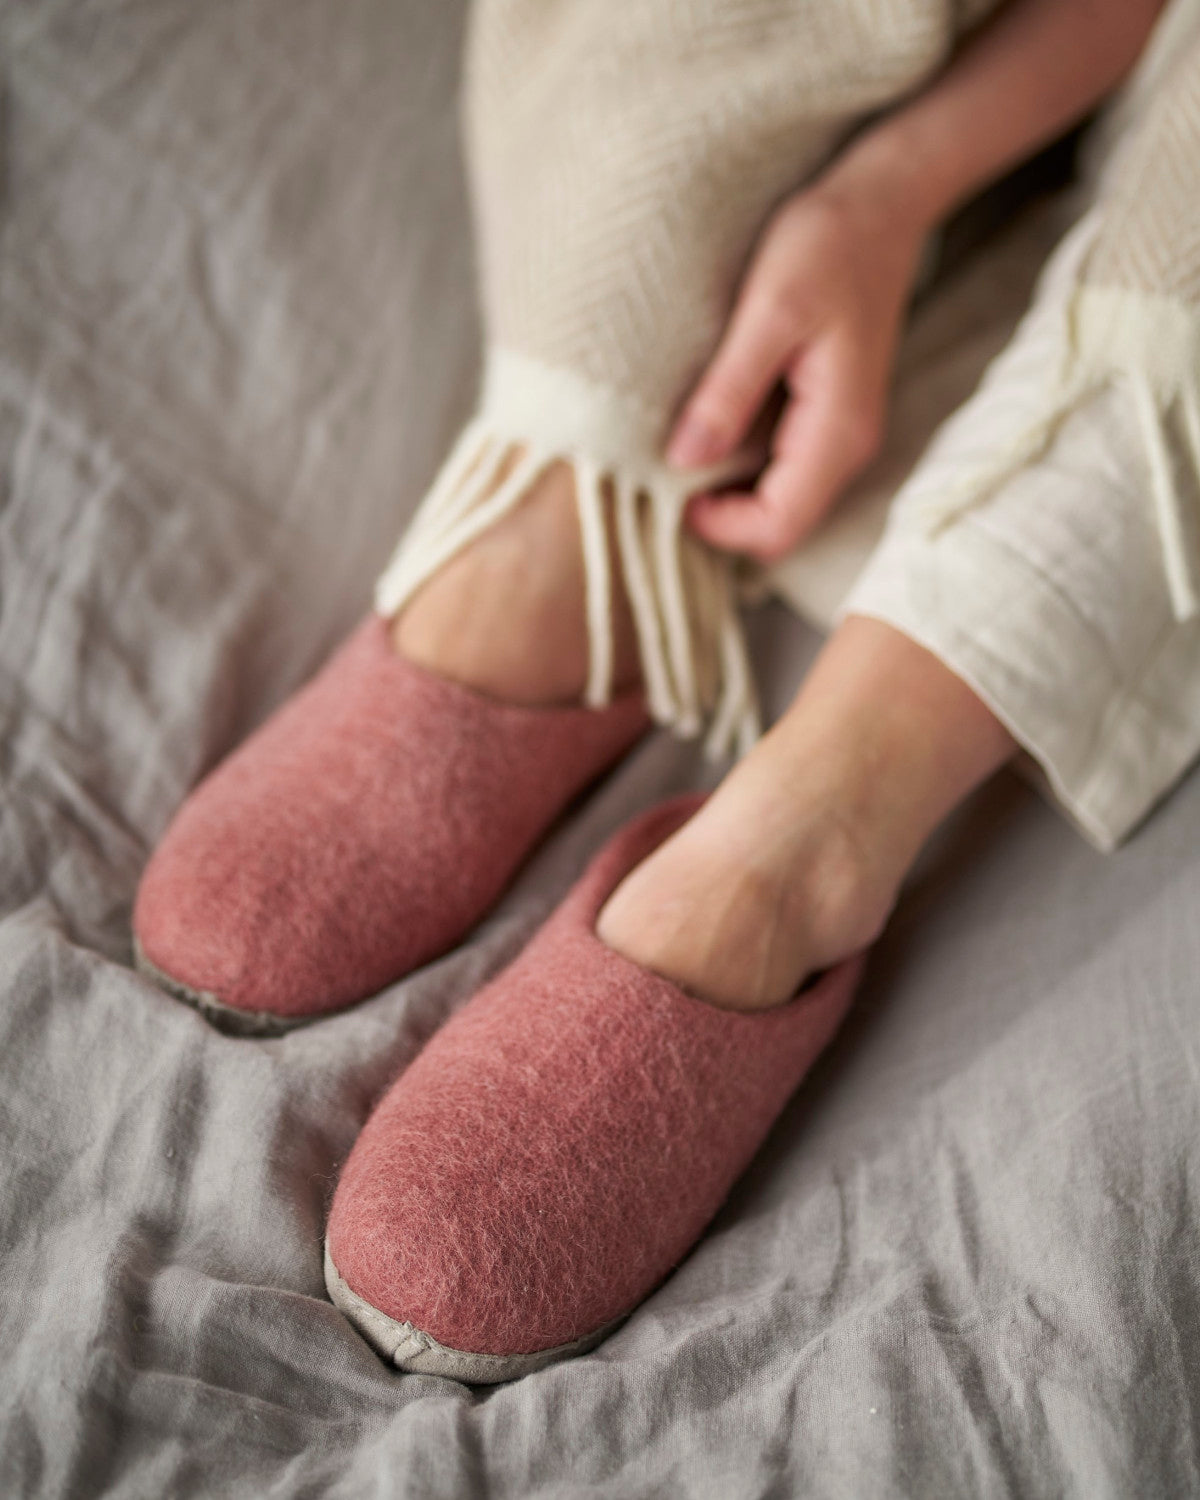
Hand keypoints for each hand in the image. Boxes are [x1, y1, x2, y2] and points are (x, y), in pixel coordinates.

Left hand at [667, 174, 928, 561]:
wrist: (883, 200)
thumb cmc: (828, 243)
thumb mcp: (769, 311)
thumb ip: (729, 391)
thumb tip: (684, 460)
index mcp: (837, 430)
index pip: (779, 526)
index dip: (721, 527)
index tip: (670, 489)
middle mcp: (848, 445)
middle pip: (781, 524)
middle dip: (722, 516)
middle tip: (664, 475)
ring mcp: (843, 431)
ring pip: (783, 498)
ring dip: (731, 490)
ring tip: (681, 450)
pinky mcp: (831, 412)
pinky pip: (786, 466)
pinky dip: (745, 463)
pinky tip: (711, 428)